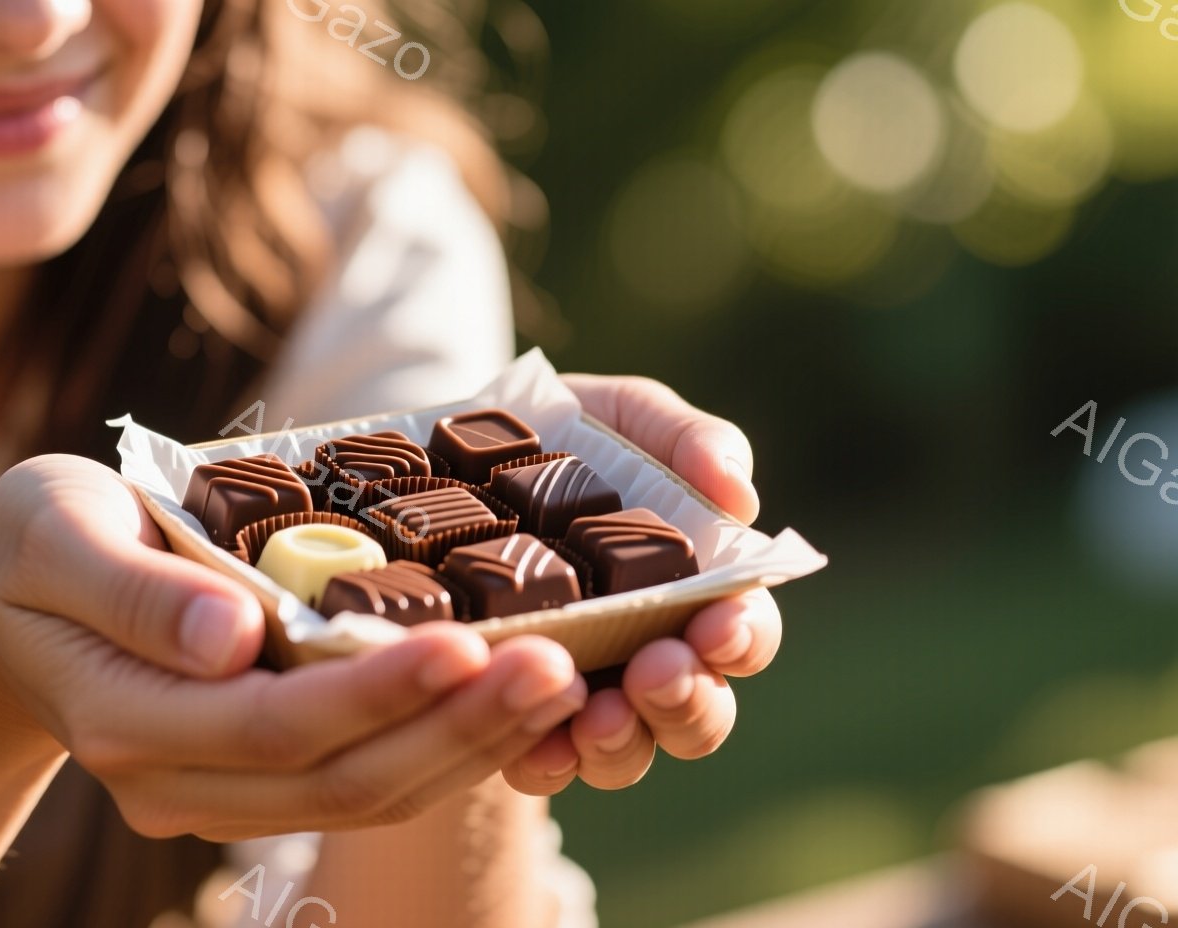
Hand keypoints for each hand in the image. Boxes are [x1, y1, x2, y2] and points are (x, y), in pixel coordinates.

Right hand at [0, 456, 585, 840]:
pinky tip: (505, 700)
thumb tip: (234, 638)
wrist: (11, 607)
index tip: (471, 639)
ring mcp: (215, 794)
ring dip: (468, 746)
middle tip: (559, 667)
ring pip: (365, 798)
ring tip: (563, 683)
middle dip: (455, 728)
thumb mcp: (54, 533)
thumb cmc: (35, 545)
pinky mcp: (253, 781)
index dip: (376, 692)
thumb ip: (135, 590)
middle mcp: (174, 780)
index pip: (273, 725)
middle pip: (338, 782)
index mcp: (123, 718)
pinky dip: (441, 748)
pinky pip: (361, 782)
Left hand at [499, 375, 782, 794]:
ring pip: (626, 752)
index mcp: (690, 593)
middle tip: (657, 671)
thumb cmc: (557, 436)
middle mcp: (645, 656)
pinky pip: (538, 763)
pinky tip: (529, 748)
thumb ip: (687, 440)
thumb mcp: (621, 415)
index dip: (743, 638)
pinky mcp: (513, 715)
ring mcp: (582, 694)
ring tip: (597, 717)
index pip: (742, 633)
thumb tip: (740, 496)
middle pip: (697, 713)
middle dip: (686, 701)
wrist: (440, 458)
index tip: (720, 624)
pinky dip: (544, 762)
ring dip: (622, 742)